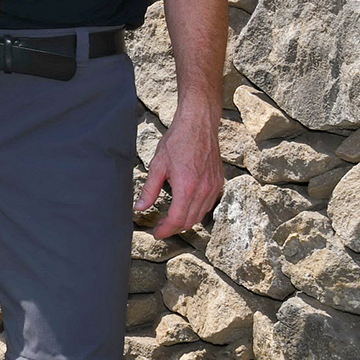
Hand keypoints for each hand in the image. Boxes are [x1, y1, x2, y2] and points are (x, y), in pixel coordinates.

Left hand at [139, 109, 226, 238]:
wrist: (199, 125)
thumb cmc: (177, 142)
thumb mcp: (157, 166)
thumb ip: (149, 190)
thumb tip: (140, 208)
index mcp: (187, 187)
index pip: (176, 219)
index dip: (165, 230)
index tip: (156, 233)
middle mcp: (204, 190)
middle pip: (189, 221)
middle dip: (174, 228)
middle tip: (160, 227)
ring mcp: (214, 187)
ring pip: (200, 214)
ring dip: (185, 220)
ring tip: (170, 218)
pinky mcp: (219, 182)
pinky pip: (208, 204)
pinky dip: (196, 210)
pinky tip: (185, 205)